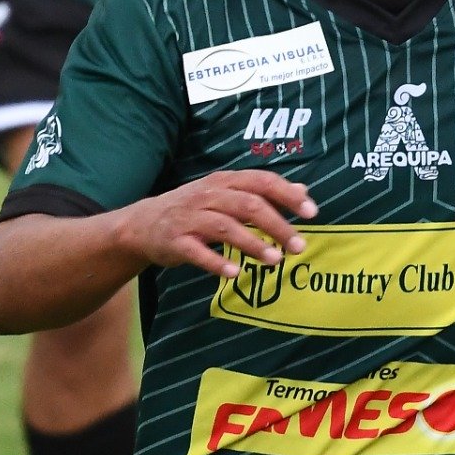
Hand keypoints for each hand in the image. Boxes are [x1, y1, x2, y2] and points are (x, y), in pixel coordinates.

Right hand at [113, 170, 316, 277]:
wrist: (142, 224)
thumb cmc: (195, 208)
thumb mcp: (226, 193)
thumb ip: (263, 192)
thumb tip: (303, 192)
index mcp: (225, 181)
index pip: (262, 181)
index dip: (288, 195)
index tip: (312, 213)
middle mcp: (208, 195)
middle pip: (248, 205)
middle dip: (277, 225)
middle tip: (300, 245)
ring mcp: (190, 217)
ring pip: (225, 227)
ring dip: (253, 243)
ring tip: (275, 260)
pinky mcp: (175, 241)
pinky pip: (197, 252)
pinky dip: (216, 262)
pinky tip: (235, 273)